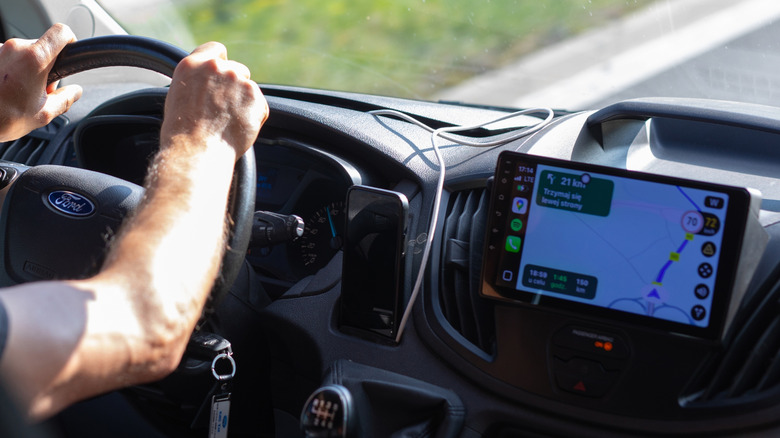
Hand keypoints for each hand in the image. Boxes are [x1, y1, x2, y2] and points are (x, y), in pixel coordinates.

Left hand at [0, 24, 82, 141]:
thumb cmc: (2, 118)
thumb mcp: (44, 114)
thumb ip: (65, 99)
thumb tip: (74, 92)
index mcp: (33, 59)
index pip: (61, 33)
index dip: (70, 41)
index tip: (68, 54)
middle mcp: (13, 48)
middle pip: (42, 47)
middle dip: (46, 67)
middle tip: (39, 91)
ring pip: (23, 53)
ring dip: (27, 70)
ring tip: (19, 92)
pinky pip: (7, 58)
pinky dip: (11, 71)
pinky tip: (6, 89)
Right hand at [161, 42, 267, 159]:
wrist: (197, 151)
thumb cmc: (182, 134)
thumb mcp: (178, 97)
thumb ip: (196, 82)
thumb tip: (207, 84)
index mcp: (193, 65)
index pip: (215, 49)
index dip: (221, 62)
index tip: (222, 76)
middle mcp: (217, 67)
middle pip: (237, 69)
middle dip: (236, 86)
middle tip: (226, 108)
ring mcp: (238, 80)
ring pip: (249, 88)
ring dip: (244, 102)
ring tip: (228, 123)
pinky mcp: (255, 96)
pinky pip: (260, 106)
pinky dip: (254, 116)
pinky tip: (238, 128)